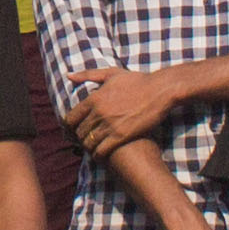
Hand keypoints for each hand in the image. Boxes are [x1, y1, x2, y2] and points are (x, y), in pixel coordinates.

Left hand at [71, 71, 189, 162]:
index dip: (68, 128)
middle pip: (79, 132)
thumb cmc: (137, 80)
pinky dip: (97, 155)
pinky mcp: (121, 136)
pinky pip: (101, 150)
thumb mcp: (111, 73)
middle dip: (77, 139)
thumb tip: (69, 76)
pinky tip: (100, 155)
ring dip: (88, 148)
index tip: (70, 132)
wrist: (160, 90)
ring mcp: (110, 125)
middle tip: (79, 144)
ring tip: (91, 149)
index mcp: (94, 98)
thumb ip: (88, 75)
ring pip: (88, 143)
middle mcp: (99, 112)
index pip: (71, 118)